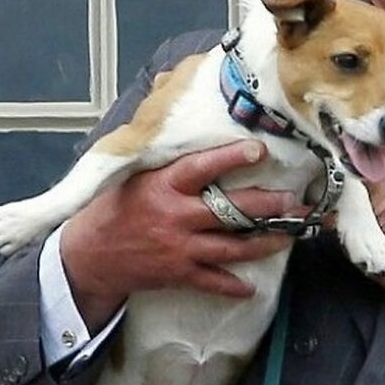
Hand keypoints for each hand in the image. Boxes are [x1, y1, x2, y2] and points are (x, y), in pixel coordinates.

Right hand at [60, 141, 301, 332]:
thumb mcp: (135, 174)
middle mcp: (176, 216)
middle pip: (231, 210)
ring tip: (291, 236)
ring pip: (232, 247)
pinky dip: (233, 287)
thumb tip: (172, 95)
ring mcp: (180, 247)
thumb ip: (165, 153)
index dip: (231, 158)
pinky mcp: (179, 274)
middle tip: (295, 202)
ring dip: (265, 243)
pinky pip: (212, 282)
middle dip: (268, 207)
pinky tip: (252, 289)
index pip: (201, 168)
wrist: (89, 255)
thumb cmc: (116, 207)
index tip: (259, 150)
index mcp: (164, 185)